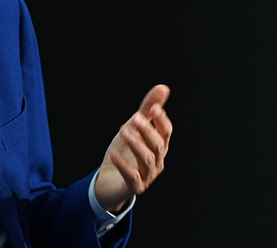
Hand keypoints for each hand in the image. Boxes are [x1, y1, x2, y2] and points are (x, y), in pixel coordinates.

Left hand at [94, 84, 171, 213]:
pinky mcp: (135, 187)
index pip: (167, 132)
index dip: (162, 121)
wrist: (109, 180)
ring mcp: (147, 176)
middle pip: (158, 145)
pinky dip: (123, 165)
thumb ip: (147, 109)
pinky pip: (131, 176)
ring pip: (146, 160)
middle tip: (135, 118)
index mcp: (159, 146)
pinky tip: (114, 153)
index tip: (154, 108)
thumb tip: (164, 88)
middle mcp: (157, 161)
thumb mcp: (134, 128)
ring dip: (136, 144)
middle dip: (148, 131)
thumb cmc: (125, 152)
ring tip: (123, 131)